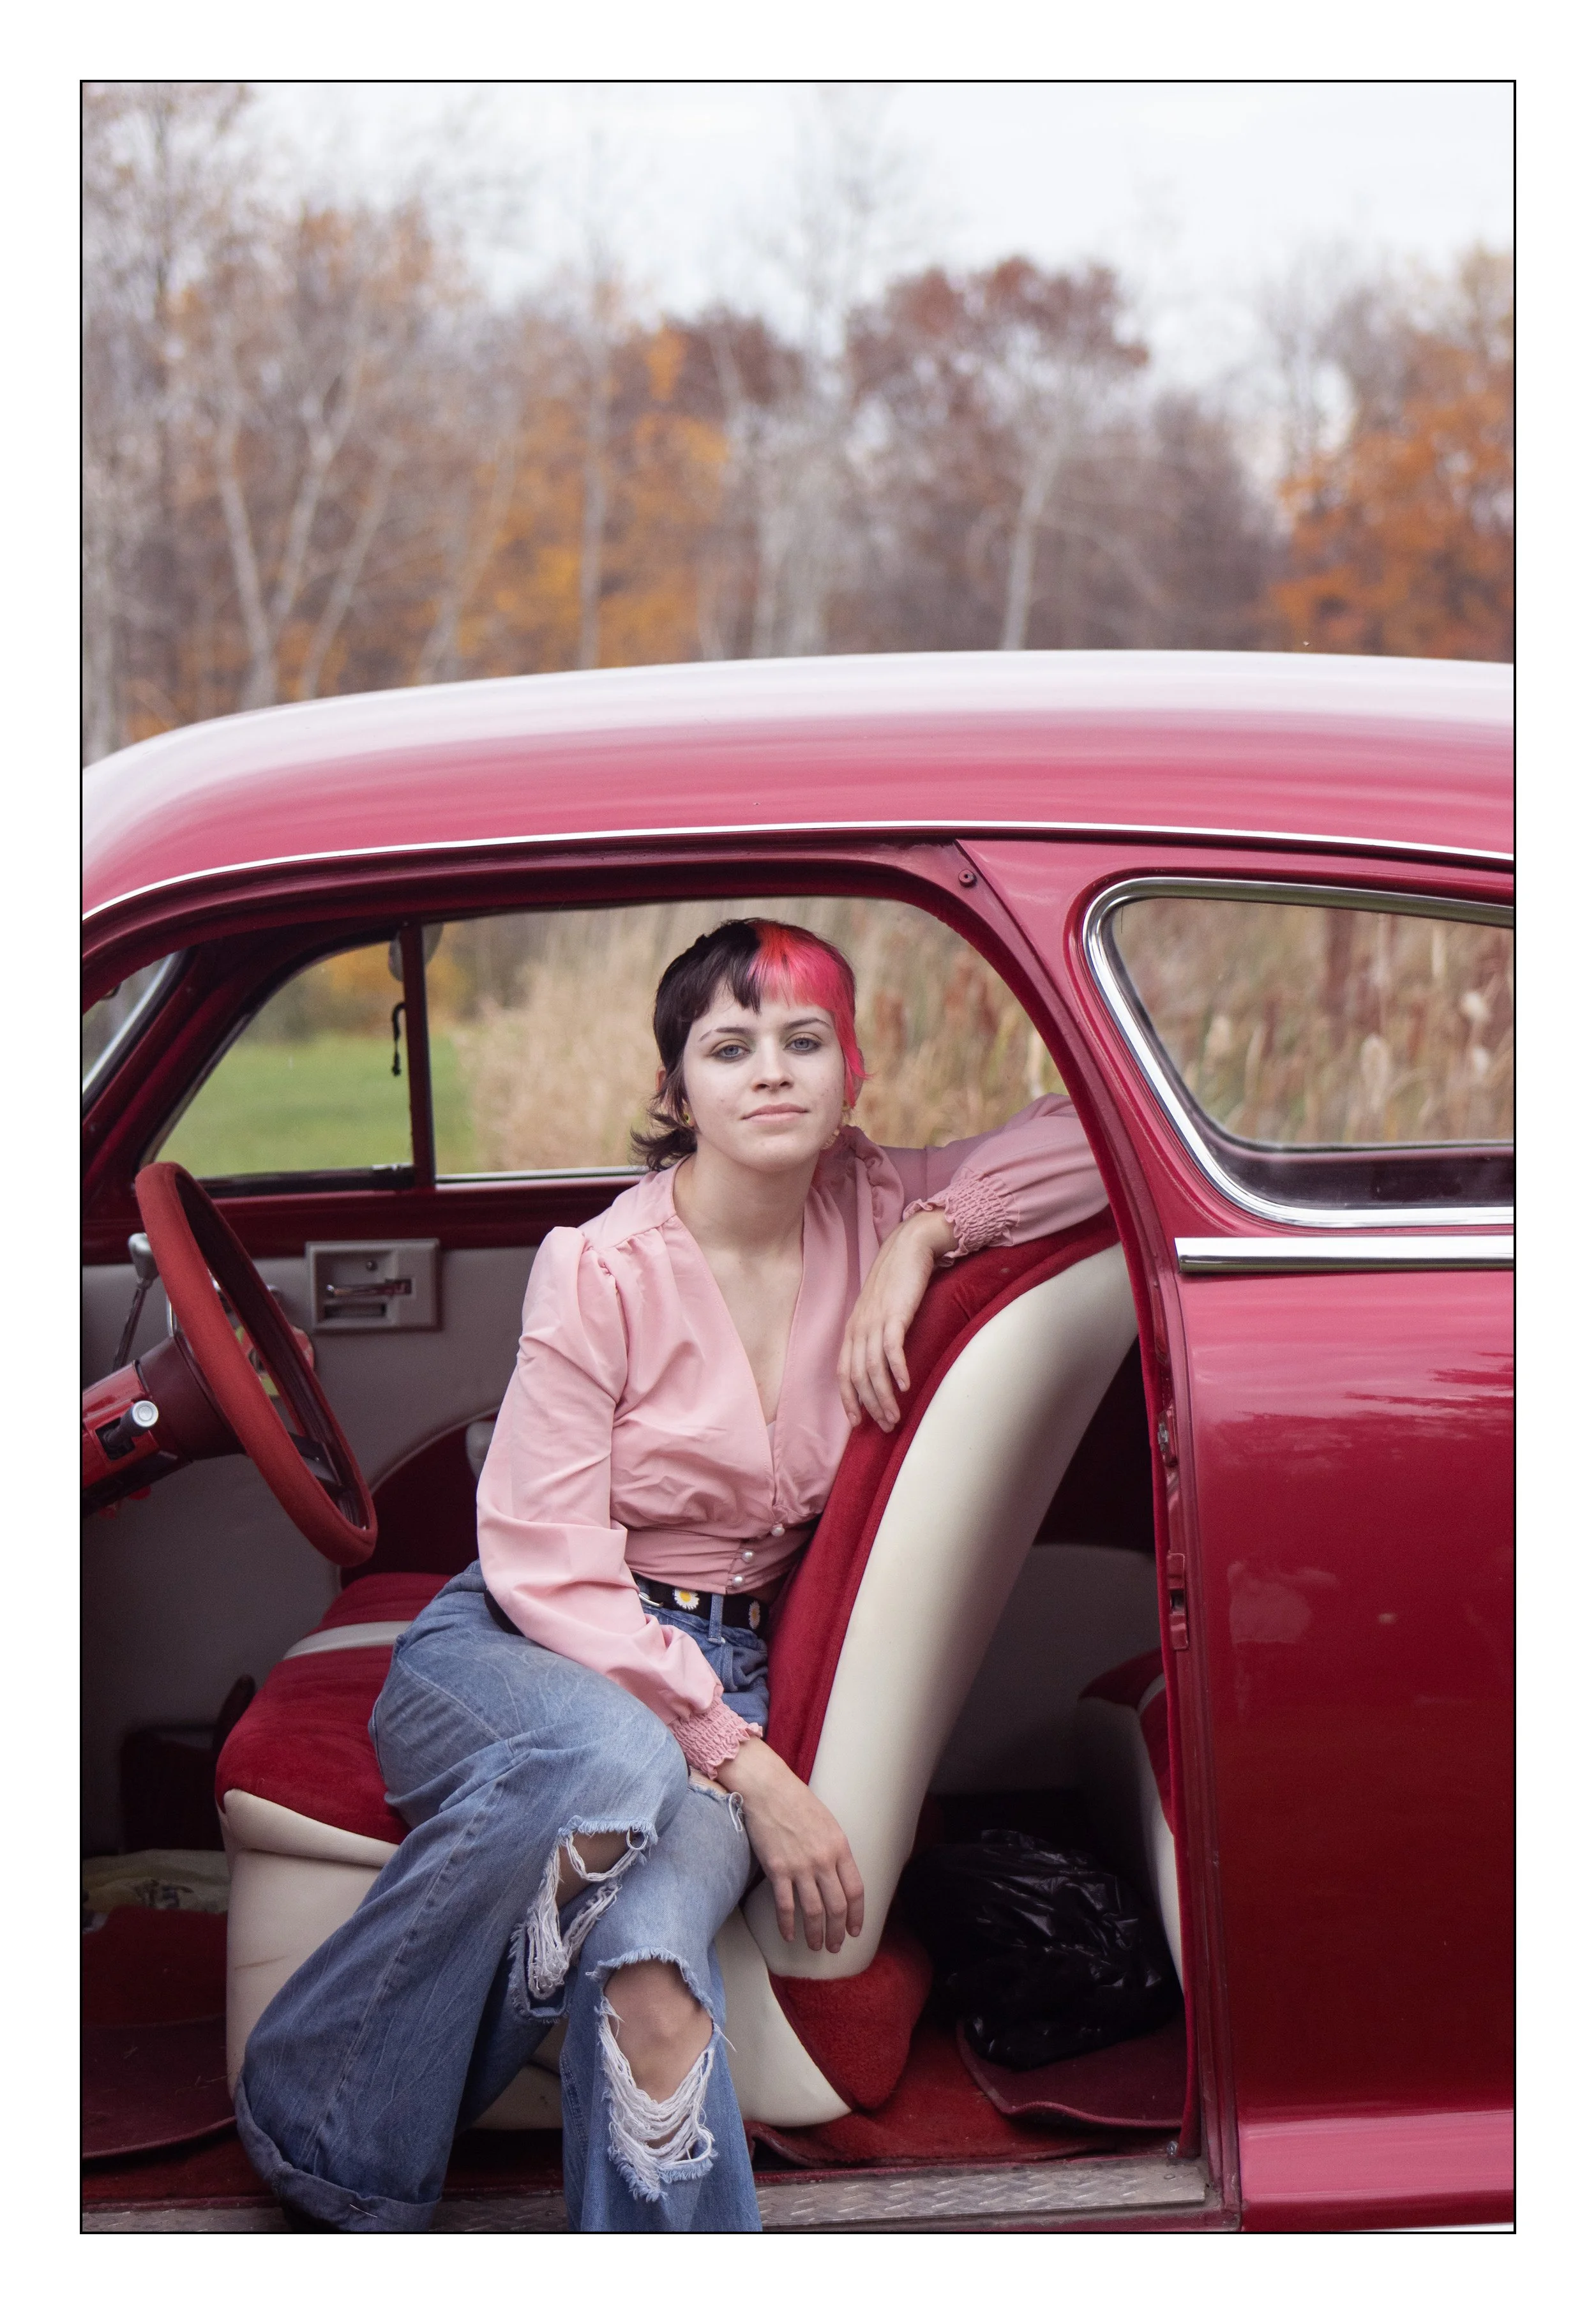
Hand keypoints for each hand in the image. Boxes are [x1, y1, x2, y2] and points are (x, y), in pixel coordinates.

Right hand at [716, 1736, 865, 1952]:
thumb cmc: (796, 1801)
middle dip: (837, 1932)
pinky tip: (788, 1935)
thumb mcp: (827, 1822)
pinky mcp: (777, 1869)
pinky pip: (785, 1906)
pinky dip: (787, 1925)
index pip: (855, 1890)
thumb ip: (835, 1850)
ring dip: (815, 1934)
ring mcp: (800, 1866)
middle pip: (837, 1906)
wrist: (768, 1788)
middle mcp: (823, 1860)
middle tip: (835, 1946)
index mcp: (840, 1847)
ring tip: (815, 1946)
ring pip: (813, 1911)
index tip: (854, 1930)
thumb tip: (838, 1876)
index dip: (857, 1915)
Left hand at [837, 1207, 956, 1430]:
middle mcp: (858, 1327)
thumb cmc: (896, 1280)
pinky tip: (906, 1386)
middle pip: (857, 1376)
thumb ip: (876, 1334)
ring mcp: (875, 1321)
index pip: (843, 1372)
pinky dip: (897, 1369)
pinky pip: (891, 1348)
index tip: (857, 1423)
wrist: (908, 1247)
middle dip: (869, 1405)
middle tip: (885, 1426)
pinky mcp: (895, 1314)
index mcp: (852, 1329)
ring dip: (883, 1396)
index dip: (848, 1399)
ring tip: (894, 1416)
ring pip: (872, 1368)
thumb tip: (882, 1362)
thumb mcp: (879, 1310)